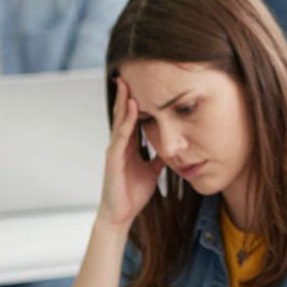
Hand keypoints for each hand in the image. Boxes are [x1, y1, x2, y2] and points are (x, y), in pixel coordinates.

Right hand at [98, 77, 161, 230]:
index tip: (144, 82)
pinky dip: (127, 121)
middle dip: (127, 94)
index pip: (133, 118)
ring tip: (127, 82)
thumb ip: (159, 156)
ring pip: (120, 120)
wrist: (121, 215)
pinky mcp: (113, 159)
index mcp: (128, 146)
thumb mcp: (153, 170)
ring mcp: (115, 150)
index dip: (137, 100)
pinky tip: (133, 108)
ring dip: (124, 101)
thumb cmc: (134, 193)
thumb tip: (173, 145)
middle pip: (124, 113)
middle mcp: (119, 144)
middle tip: (130, 71)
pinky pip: (121, 136)